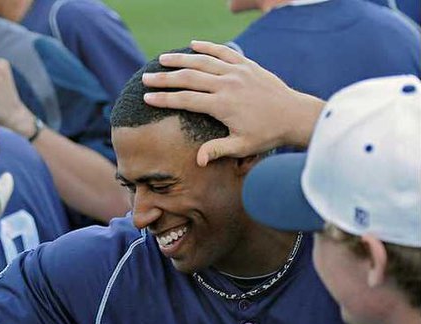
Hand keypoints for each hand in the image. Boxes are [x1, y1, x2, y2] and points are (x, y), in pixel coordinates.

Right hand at [142, 40, 324, 165]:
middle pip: (188, 77)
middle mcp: (226, 84)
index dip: (164, 98)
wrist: (295, 116)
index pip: (185, 99)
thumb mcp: (242, 147)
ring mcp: (237, 72)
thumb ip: (218, 150)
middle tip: (146, 78)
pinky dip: (207, 47)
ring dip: (180, 59)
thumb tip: (197, 161)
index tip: (147, 98)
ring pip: (202, 61)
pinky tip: (193, 44)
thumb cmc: (268, 134)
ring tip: (162, 59)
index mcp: (222, 105)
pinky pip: (224, 52)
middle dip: (164, 78)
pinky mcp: (247, 65)